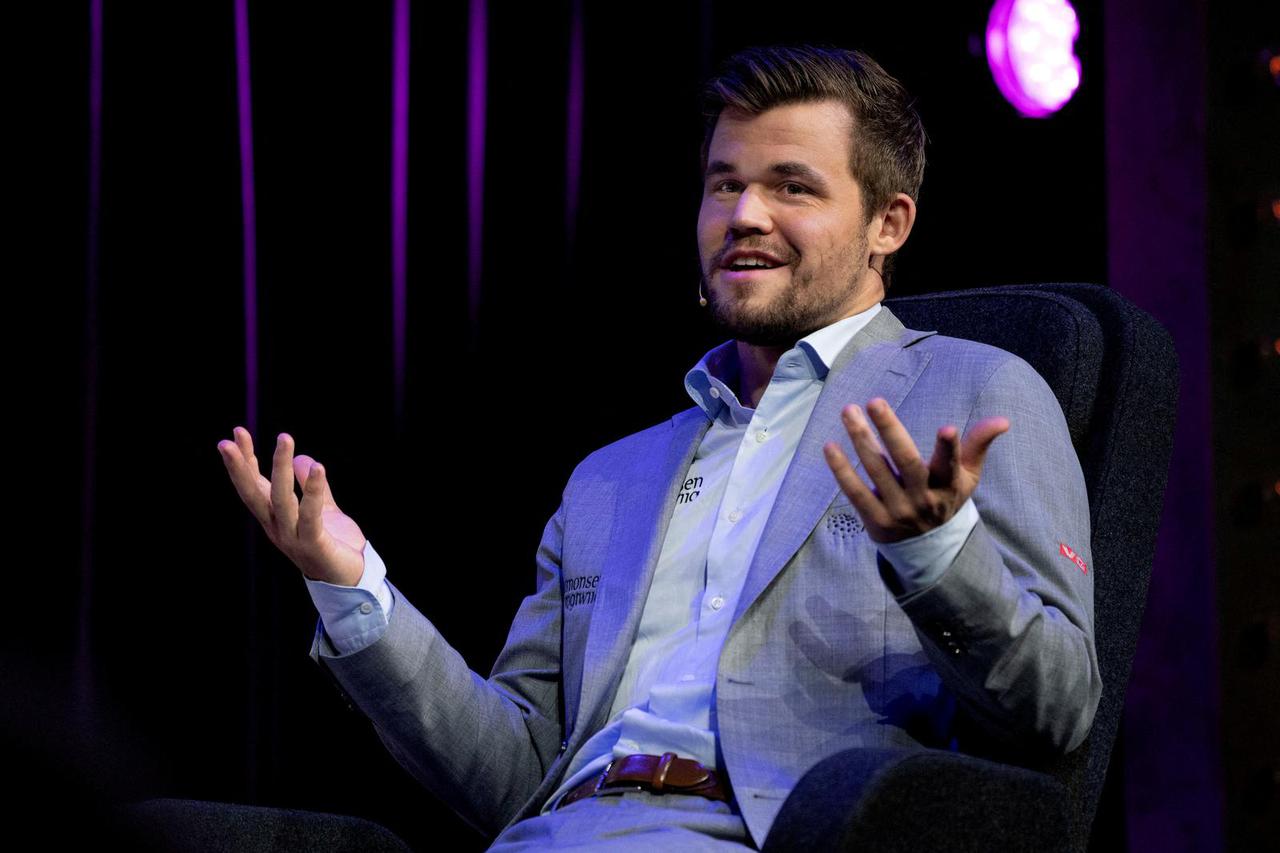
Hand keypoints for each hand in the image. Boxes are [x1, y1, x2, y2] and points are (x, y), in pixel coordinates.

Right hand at [217, 427, 365, 585]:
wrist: (350, 580)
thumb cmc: (334, 545)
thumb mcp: (322, 509)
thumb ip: (312, 486)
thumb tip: (302, 458)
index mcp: (275, 518)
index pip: (255, 485)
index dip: (245, 460)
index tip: (238, 432)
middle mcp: (277, 527)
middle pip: (254, 494)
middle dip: (241, 466)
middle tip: (231, 440)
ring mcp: (292, 537)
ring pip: (281, 499)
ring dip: (280, 468)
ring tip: (284, 438)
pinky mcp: (313, 544)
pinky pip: (310, 514)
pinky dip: (312, 490)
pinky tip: (317, 467)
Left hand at [822, 398, 1008, 543]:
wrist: (927, 549)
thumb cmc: (946, 498)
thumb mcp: (967, 476)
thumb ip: (979, 444)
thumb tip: (1003, 420)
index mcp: (948, 484)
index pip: (951, 465)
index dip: (950, 448)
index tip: (947, 428)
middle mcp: (923, 498)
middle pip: (906, 461)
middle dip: (890, 430)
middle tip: (874, 401)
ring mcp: (898, 510)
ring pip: (877, 471)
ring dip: (861, 440)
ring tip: (849, 411)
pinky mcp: (876, 520)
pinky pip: (856, 493)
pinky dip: (842, 470)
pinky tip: (830, 447)